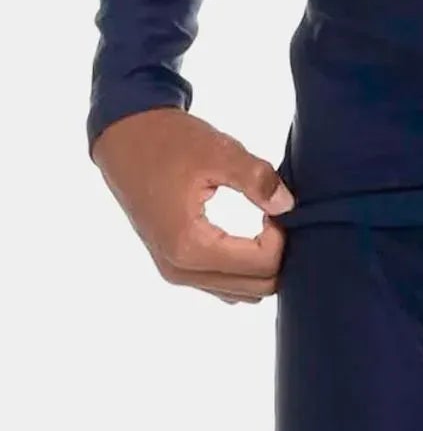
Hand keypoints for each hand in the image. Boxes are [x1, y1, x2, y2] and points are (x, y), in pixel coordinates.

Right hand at [90, 109, 294, 303]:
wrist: (126, 138)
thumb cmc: (169, 142)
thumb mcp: (219, 151)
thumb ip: (257, 179)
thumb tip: (286, 205)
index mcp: (189, 246)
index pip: (261, 265)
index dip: (282, 236)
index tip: (275, 205)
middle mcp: (180, 270)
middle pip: (256, 288)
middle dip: (277, 255)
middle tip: (275, 216)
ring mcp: (175, 272)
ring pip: (241, 292)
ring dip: (261, 265)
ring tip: (263, 225)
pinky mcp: (175, 265)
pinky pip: (223, 284)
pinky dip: (243, 268)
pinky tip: (246, 235)